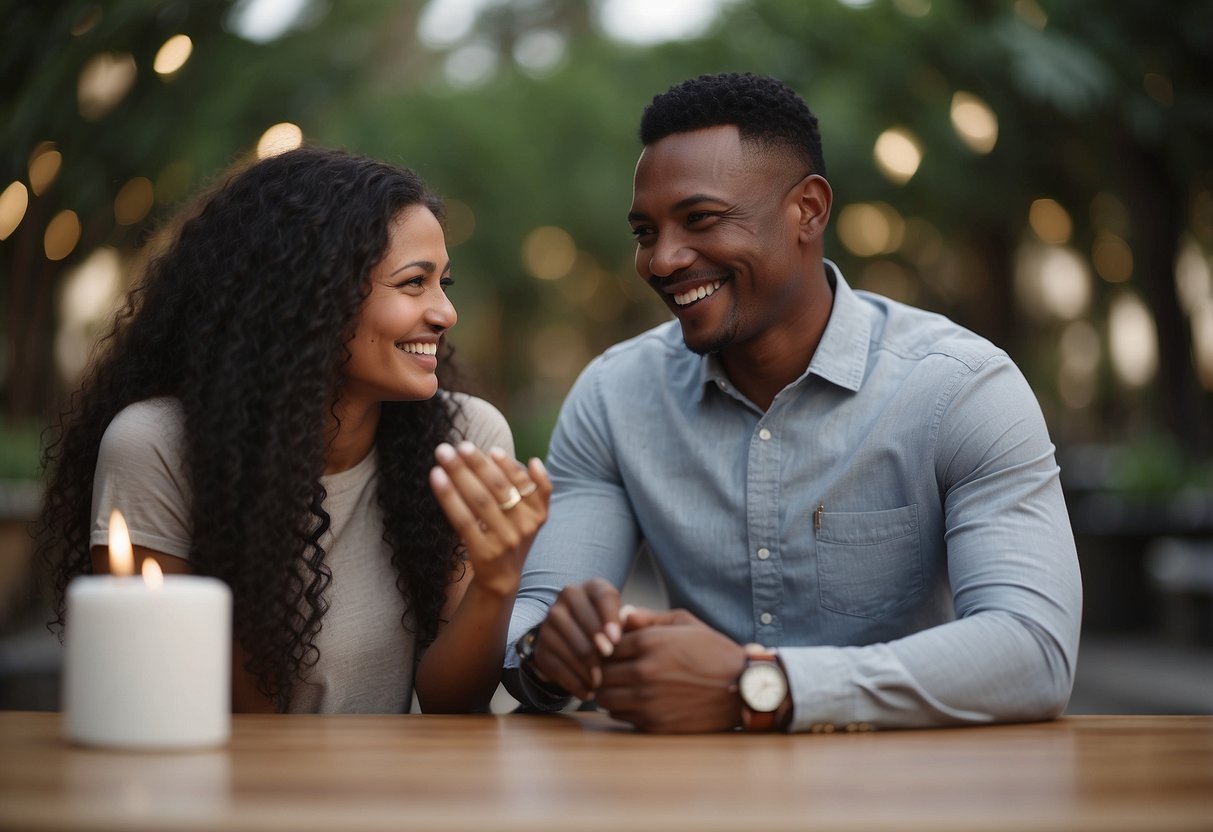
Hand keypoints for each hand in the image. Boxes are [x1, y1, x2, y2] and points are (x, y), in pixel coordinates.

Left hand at [429, 442, 550, 596]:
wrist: (502, 579)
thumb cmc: (510, 537)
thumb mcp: (530, 517)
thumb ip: (533, 490)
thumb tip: (533, 462)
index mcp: (538, 515)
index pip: (526, 484)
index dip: (509, 466)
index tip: (492, 449)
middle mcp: (524, 527)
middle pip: (499, 488)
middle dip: (478, 463)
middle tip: (459, 445)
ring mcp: (504, 540)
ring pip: (480, 500)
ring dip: (460, 473)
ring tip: (444, 454)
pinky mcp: (483, 552)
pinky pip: (463, 519)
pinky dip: (449, 495)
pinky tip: (437, 477)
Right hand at [530, 578, 624, 700]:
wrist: (578, 639)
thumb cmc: (610, 630)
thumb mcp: (623, 621)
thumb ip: (632, 622)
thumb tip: (627, 623)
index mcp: (591, 587)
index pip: (602, 597)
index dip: (609, 618)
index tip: (616, 641)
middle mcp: (566, 598)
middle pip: (585, 624)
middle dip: (599, 649)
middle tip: (612, 668)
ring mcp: (550, 622)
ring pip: (572, 647)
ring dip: (588, 670)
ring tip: (602, 684)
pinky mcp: (541, 647)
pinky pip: (558, 667)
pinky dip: (574, 682)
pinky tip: (588, 692)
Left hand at [595, 611, 747, 732]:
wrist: (743, 689)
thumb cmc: (714, 652)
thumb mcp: (685, 623)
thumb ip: (649, 617)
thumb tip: (622, 615)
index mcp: (649, 643)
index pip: (605, 645)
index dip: (608, 648)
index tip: (616, 651)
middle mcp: (644, 672)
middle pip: (600, 673)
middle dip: (604, 670)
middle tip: (616, 670)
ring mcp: (647, 700)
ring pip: (604, 698)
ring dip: (609, 691)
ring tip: (624, 686)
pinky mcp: (653, 723)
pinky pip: (620, 716)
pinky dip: (623, 709)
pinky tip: (638, 701)